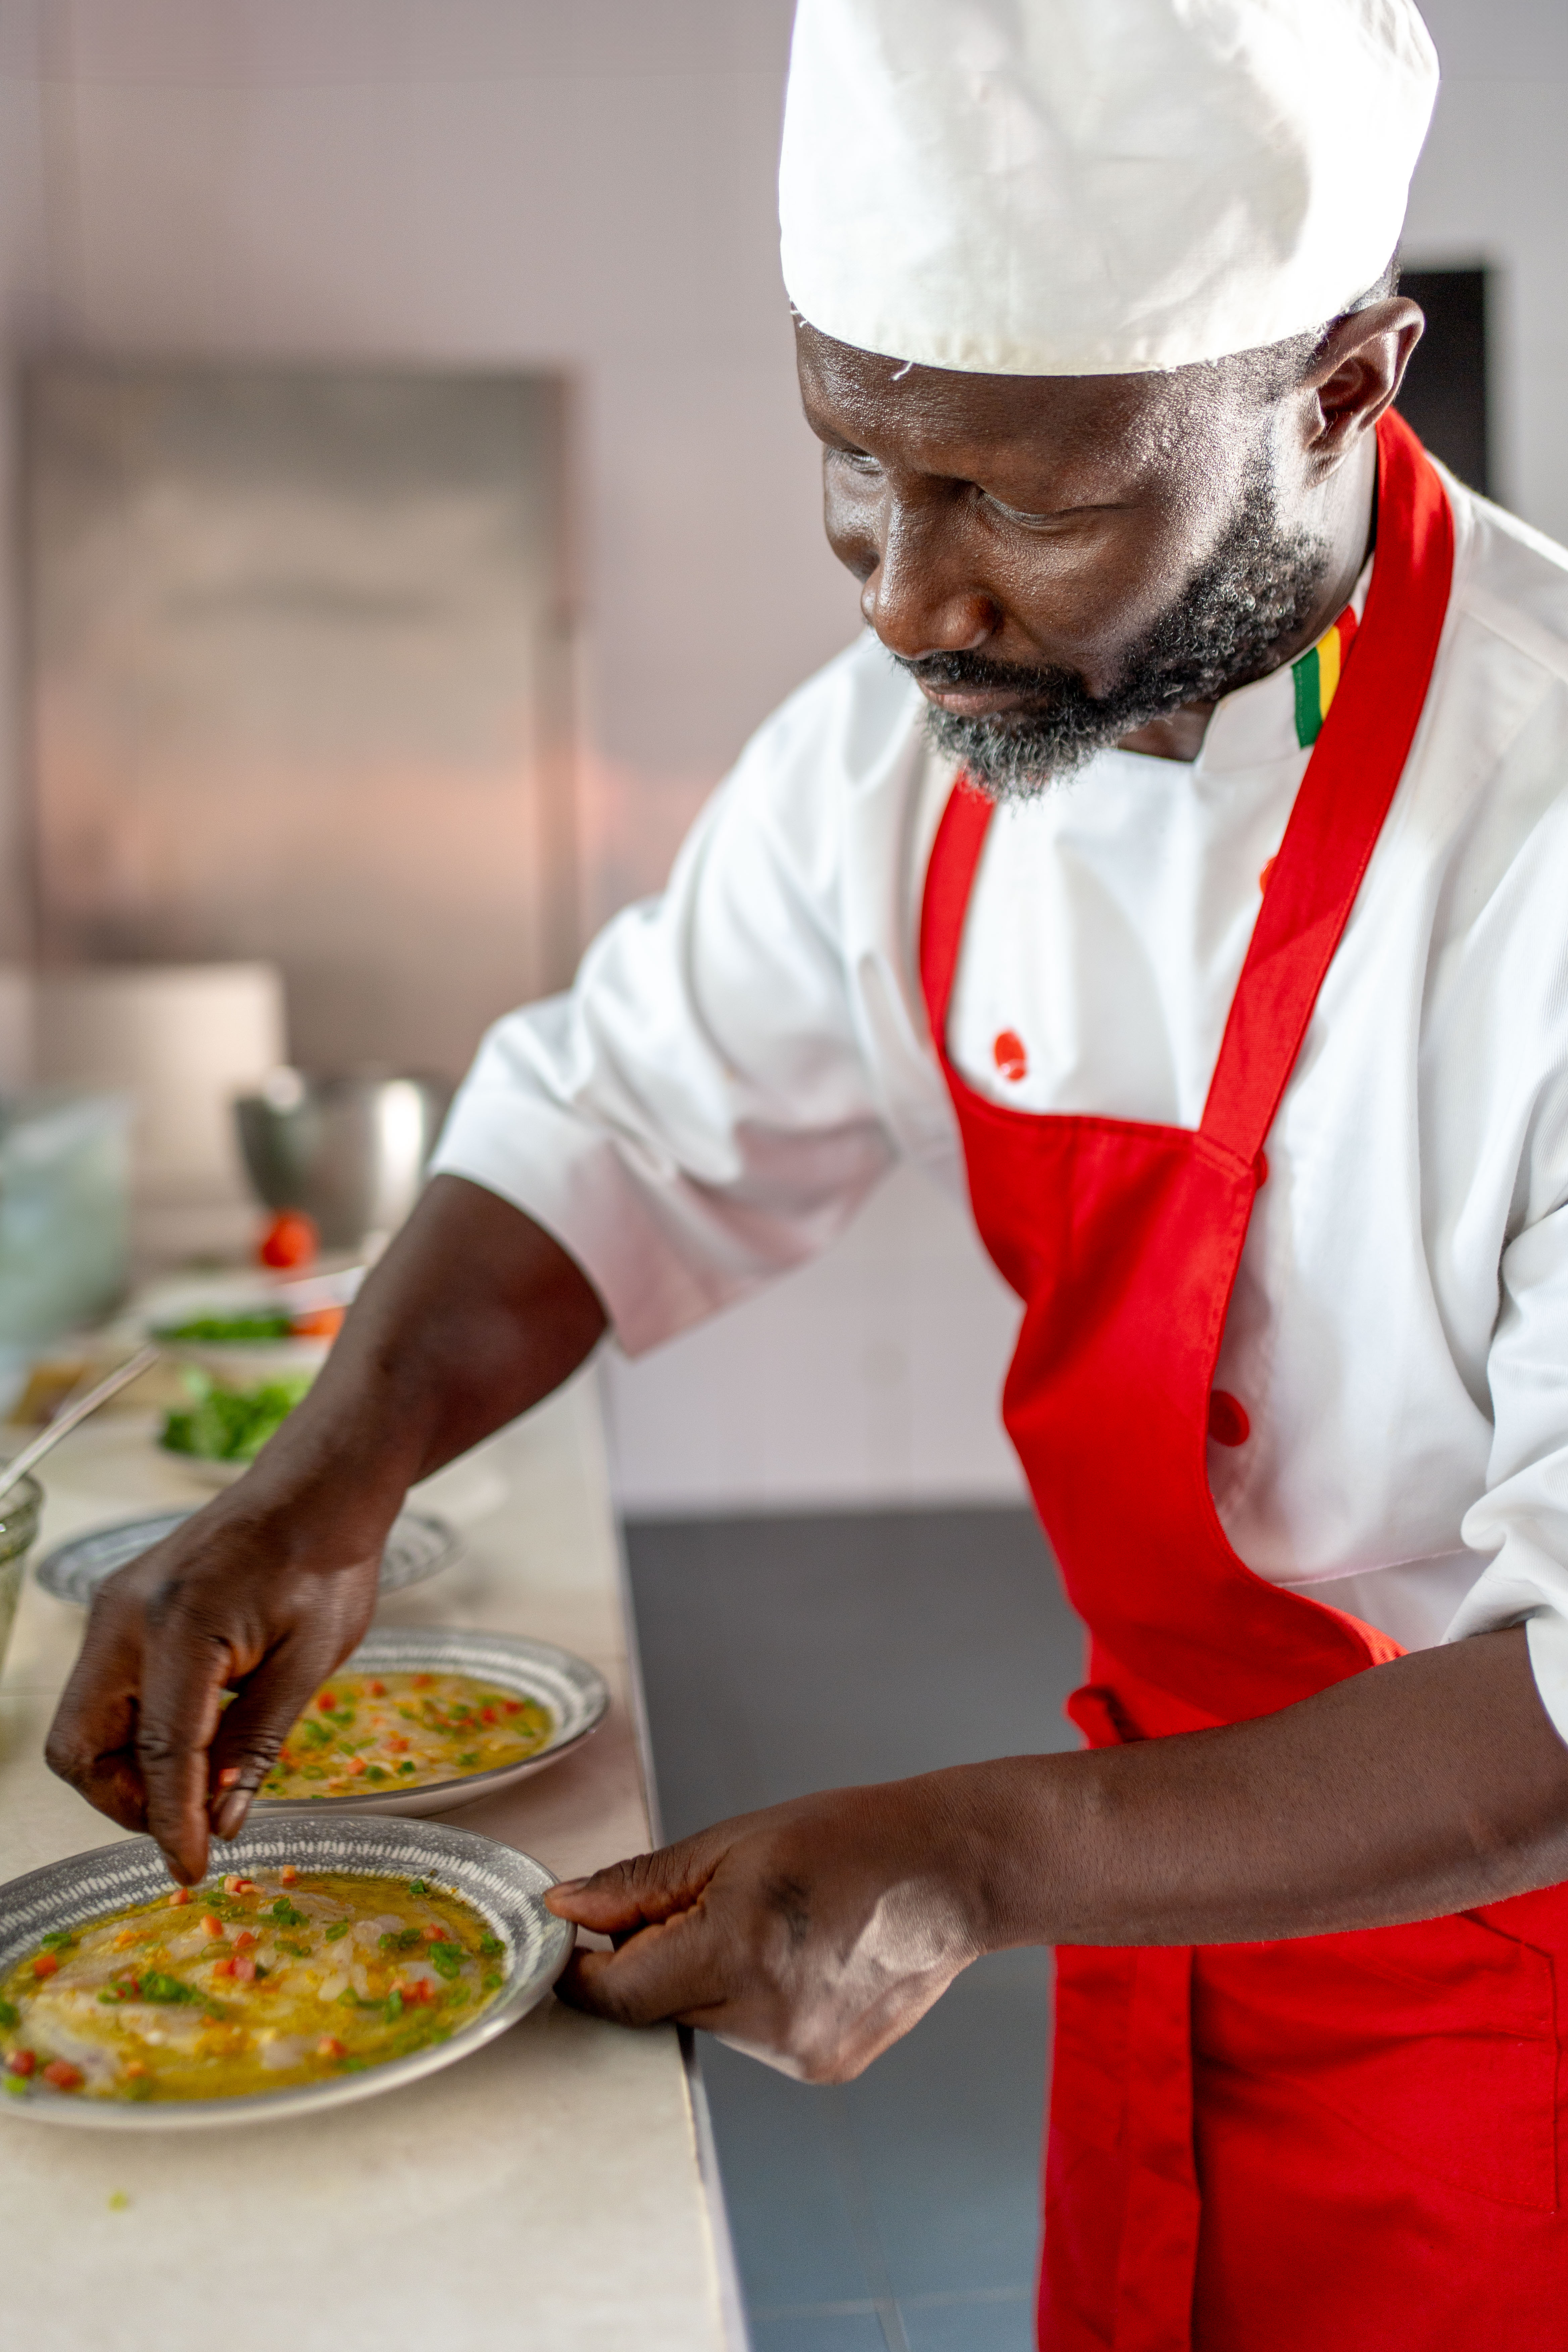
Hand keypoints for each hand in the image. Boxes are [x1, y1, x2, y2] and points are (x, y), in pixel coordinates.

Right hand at [44, 1177, 608, 1884]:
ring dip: (125, 1771)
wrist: (316, 1488)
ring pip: (82, 1726)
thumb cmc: (326, 1562)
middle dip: (126, 1801)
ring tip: (195, 1785)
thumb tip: (221, 1821)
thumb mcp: (310, 1661)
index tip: (190, 1870)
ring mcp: (113, 1610)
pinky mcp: (119, 1610)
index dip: (171, 1823)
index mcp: (181, 1626)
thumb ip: (259, 1743)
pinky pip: (101, 1692)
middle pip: (82, 1748)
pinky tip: (188, 1741)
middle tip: (191, 1825)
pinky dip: (130, 1732)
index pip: (158, 1754)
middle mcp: (126, 1616)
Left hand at [544, 1778, 987, 2080]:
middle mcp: (765, 2020)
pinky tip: (802, 1956)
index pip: (618, 1994)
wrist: (949, 1873)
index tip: (572, 1941)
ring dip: (710, 1977)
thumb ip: (639, 1887)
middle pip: (660, 2005)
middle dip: (657, 1958)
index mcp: (736, 1953)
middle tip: (705, 1902)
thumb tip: (566, 1909)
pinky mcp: (823, 2067)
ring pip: (706, 2020)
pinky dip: (754, 1998)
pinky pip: (753, 2037)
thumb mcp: (731, 1843)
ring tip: (772, 1924)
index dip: (583, 1969)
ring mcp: (798, 2053)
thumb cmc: (848, 1838)